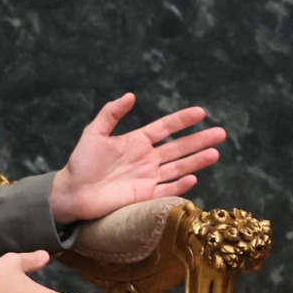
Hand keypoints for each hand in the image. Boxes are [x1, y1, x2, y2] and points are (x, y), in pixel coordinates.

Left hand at [49, 94, 226, 224]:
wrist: (72, 193)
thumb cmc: (81, 163)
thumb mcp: (94, 133)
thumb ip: (111, 113)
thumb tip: (131, 95)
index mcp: (137, 141)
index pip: (165, 128)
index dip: (182, 120)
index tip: (201, 112)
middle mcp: (147, 158)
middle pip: (179, 147)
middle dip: (200, 140)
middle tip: (221, 133)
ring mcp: (148, 177)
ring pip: (179, 167)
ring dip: (197, 160)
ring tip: (216, 153)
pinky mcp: (145, 196)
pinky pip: (167, 189)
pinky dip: (180, 185)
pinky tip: (194, 177)